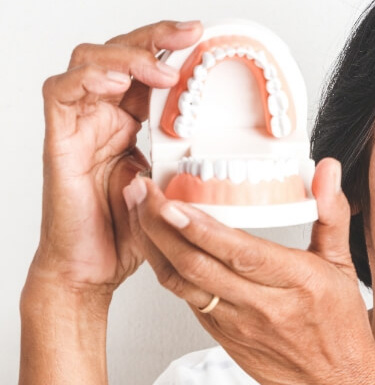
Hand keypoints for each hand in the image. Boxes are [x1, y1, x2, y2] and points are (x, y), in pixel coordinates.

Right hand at [29, 21, 202, 295]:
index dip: (168, 46)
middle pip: (118, 54)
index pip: (145, 69)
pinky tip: (116, 82)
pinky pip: (60, 94)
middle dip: (153, 37)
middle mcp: (103, 117)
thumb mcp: (171, 184)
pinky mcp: (59, 142)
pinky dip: (87, 79)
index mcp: (130, 123)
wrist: (94, 269)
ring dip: (126, 56)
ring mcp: (80, 126)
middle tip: (189, 34)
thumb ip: (180, 154)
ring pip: (89, 62)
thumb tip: (215, 131)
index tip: (201, 37)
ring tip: (161, 68)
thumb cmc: (129, 232)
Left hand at [127, 158, 374, 384]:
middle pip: (197, 265)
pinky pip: (185, 298)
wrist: (333, 379)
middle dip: (160, 225)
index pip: (240, 253)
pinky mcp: (221, 335)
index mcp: (296, 282)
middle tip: (142, 192)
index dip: (201, 228)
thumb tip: (327, 172)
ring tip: (138, 211)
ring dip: (154, 245)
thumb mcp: (343, 264)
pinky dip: (166, 267)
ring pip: (181, 283)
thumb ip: (332, 213)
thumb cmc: (339, 325)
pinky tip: (158, 244)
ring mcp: (236, 323)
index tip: (174, 203)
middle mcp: (262, 305)